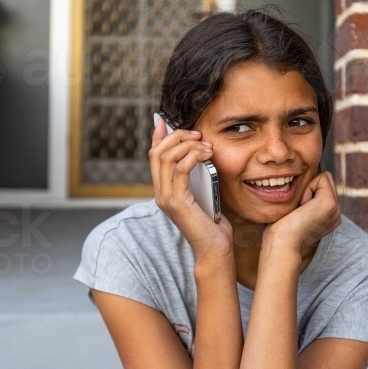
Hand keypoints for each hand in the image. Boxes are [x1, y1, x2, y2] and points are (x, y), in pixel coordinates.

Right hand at [149, 118, 232, 263]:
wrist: (214, 248)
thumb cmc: (212, 223)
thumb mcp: (203, 192)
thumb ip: (197, 176)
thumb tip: (201, 152)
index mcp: (163, 190)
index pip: (154, 156)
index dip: (157, 136)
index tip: (163, 120)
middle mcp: (159, 193)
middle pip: (157, 152)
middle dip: (177, 136)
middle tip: (197, 133)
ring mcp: (165, 198)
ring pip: (166, 157)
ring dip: (187, 144)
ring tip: (205, 145)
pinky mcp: (176, 202)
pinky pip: (180, 169)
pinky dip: (193, 156)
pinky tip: (206, 155)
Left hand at [262, 171, 340, 260]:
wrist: (282, 243)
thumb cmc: (281, 229)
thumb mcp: (297, 209)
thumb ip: (305, 197)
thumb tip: (303, 179)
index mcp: (329, 215)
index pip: (323, 186)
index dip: (307, 191)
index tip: (297, 210)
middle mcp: (336, 213)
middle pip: (325, 180)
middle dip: (309, 188)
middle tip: (299, 208)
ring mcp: (336, 209)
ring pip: (324, 178)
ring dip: (307, 189)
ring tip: (300, 208)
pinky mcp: (331, 203)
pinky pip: (322, 178)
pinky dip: (308, 188)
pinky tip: (302, 206)